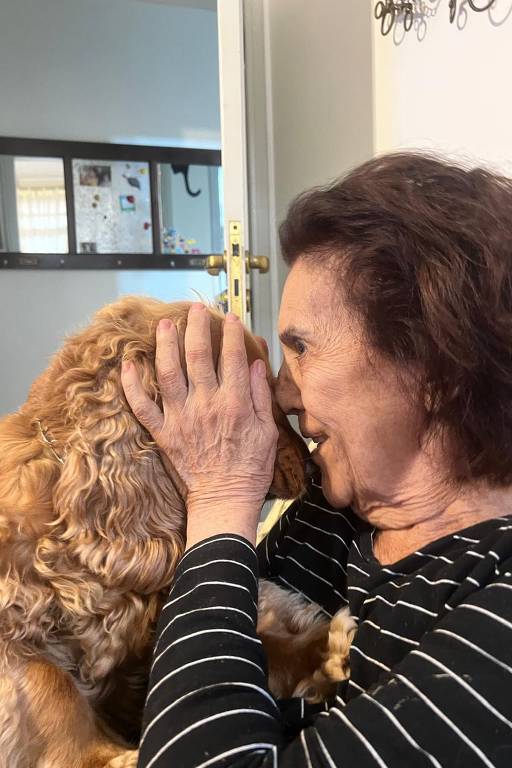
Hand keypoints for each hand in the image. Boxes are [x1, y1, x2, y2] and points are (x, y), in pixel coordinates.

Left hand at [120, 304, 278, 547]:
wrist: (224, 500)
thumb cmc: (250, 469)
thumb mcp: (268, 432)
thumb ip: (261, 397)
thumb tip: (256, 365)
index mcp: (235, 403)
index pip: (232, 357)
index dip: (231, 333)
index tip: (230, 318)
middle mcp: (206, 404)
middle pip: (199, 356)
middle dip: (197, 327)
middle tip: (196, 309)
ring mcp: (182, 417)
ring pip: (169, 372)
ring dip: (166, 344)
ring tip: (166, 324)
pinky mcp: (163, 432)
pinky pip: (143, 406)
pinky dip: (132, 386)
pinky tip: (128, 365)